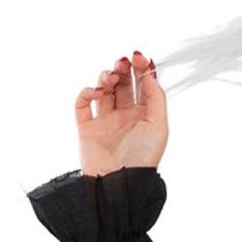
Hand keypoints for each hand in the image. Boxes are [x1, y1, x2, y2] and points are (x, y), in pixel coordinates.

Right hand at [75, 50, 166, 177]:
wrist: (120, 185)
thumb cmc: (143, 159)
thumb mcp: (159, 126)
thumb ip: (156, 97)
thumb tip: (150, 70)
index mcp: (144, 116)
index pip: (141, 84)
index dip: (140, 67)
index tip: (138, 56)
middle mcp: (124, 116)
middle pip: (122, 83)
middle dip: (123, 68)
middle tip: (123, 62)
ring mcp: (104, 121)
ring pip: (103, 89)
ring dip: (106, 77)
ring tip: (111, 78)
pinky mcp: (86, 128)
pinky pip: (83, 103)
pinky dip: (88, 92)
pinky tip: (97, 92)